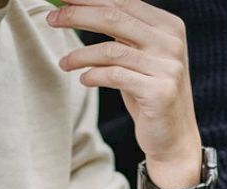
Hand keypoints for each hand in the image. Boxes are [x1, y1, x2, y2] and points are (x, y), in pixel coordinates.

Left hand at [50, 0, 201, 188]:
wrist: (174, 137)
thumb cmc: (149, 93)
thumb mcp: (140, 57)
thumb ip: (124, 33)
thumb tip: (81, 7)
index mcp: (169, 27)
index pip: (123, 2)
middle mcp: (171, 43)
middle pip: (114, 17)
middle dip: (77, 15)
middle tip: (51, 18)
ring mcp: (168, 67)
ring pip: (111, 50)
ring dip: (80, 55)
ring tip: (64, 62)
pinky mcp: (159, 92)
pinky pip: (115, 76)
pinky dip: (93, 76)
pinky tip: (84, 79)